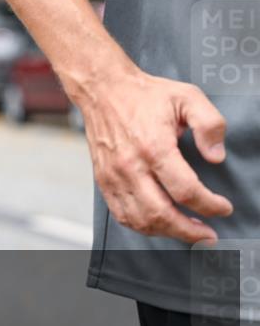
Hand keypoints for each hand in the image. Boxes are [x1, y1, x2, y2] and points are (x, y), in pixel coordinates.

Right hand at [76, 69, 231, 243]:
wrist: (102, 90)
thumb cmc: (144, 94)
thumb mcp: (187, 97)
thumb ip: (209, 125)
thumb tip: (216, 156)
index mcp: (153, 146)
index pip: (185, 190)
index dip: (210, 205)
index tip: (223, 207)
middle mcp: (130, 165)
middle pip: (161, 214)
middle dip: (190, 231)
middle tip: (209, 234)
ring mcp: (113, 175)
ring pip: (139, 219)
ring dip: (166, 232)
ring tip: (187, 231)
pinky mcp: (103, 180)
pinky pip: (121, 214)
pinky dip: (142, 226)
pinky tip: (159, 223)